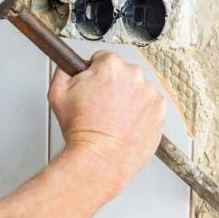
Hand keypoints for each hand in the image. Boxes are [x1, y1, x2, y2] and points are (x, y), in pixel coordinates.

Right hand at [48, 51, 165, 196]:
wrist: (100, 159)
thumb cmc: (81, 130)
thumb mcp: (58, 93)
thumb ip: (63, 70)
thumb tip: (68, 64)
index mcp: (111, 66)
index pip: (102, 58)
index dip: (94, 73)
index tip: (93, 86)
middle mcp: (135, 75)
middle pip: (122, 72)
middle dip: (112, 85)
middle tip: (101, 105)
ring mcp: (151, 94)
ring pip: (137, 89)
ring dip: (128, 98)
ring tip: (113, 117)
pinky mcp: (160, 111)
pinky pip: (150, 105)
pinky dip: (141, 112)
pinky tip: (126, 123)